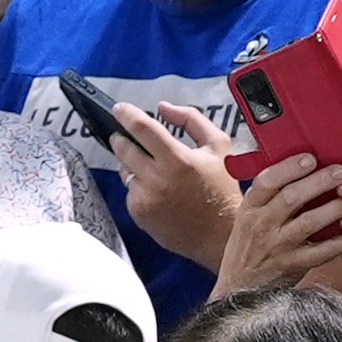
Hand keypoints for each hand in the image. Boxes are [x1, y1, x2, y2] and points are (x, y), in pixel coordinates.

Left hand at [110, 101, 240, 268]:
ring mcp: (145, 198)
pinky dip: (138, 186)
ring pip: (125, 171)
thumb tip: (163, 107)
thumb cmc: (223, 188)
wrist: (221, 233)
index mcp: (177, 158)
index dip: (126, 114)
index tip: (118, 109)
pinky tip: (157, 190)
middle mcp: (157, 178)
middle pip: (124, 149)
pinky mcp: (139, 214)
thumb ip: (191, 119)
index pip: (142, 128)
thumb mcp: (218, 145)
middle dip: (121, 139)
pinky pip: (130, 192)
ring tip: (153, 168)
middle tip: (124, 135)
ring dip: (132, 164)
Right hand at [209, 153, 341, 295]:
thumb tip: (305, 164)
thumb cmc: (250, 245)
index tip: (311, 158)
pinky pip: (320, 253)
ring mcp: (276, 247)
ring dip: (334, 209)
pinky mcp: (291, 266)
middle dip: (320, 182)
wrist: (239, 287)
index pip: (266, 182)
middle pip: (291, 198)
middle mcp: (261, 226)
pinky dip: (338, 243)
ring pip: (308, 223)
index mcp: (250, 208)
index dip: (290, 168)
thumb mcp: (249, 216)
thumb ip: (270, 195)